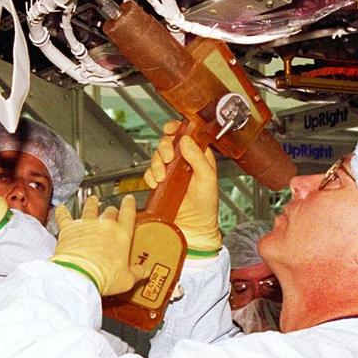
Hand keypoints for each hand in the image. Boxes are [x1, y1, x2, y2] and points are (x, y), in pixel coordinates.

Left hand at [51, 195, 144, 295]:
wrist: (79, 275)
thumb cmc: (104, 276)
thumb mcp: (126, 279)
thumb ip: (136, 273)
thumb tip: (144, 272)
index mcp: (122, 234)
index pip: (128, 214)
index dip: (129, 205)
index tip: (129, 200)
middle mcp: (104, 225)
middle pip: (109, 212)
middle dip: (111, 210)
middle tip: (111, 211)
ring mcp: (85, 225)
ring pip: (89, 209)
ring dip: (91, 204)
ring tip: (92, 200)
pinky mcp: (68, 229)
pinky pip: (64, 217)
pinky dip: (62, 212)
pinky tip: (60, 208)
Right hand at [143, 120, 219, 251]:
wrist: (195, 229)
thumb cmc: (206, 207)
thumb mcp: (207, 178)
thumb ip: (197, 157)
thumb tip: (186, 140)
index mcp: (199, 157)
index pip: (186, 135)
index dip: (177, 128)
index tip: (171, 128)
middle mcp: (184, 163)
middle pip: (168, 143)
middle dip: (164, 147)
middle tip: (167, 157)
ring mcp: (170, 174)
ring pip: (156, 157)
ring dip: (156, 163)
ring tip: (162, 175)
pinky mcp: (160, 185)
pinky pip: (149, 173)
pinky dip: (150, 176)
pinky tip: (157, 183)